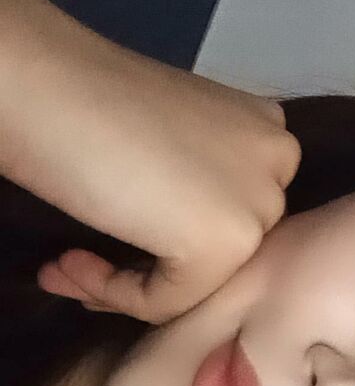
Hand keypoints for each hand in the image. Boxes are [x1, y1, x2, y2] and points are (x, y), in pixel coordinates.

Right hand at [35, 68, 300, 323]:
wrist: (45, 85)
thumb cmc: (89, 101)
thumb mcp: (169, 143)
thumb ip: (195, 187)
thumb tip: (177, 244)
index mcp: (266, 133)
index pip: (228, 217)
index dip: (166, 240)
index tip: (112, 241)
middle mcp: (278, 165)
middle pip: (217, 253)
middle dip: (147, 267)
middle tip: (82, 264)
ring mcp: (260, 204)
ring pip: (196, 282)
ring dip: (125, 285)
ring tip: (66, 268)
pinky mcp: (227, 242)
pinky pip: (170, 300)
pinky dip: (115, 293)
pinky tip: (70, 264)